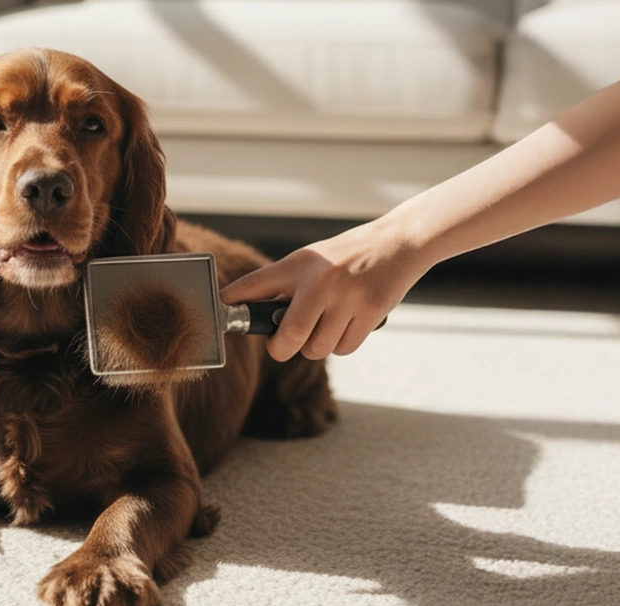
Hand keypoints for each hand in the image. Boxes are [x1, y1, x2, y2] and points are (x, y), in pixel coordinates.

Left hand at [219, 220, 426, 361]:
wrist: (399, 242)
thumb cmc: (348, 255)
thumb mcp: (312, 260)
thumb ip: (285, 285)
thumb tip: (254, 314)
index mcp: (299, 263)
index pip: (255, 284)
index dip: (233, 302)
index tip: (220, 310)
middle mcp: (320, 280)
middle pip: (290, 337)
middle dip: (281, 349)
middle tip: (282, 344)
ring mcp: (347, 297)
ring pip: (318, 348)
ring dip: (317, 346)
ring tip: (325, 325)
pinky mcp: (371, 311)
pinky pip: (344, 348)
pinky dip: (341, 344)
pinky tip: (346, 325)